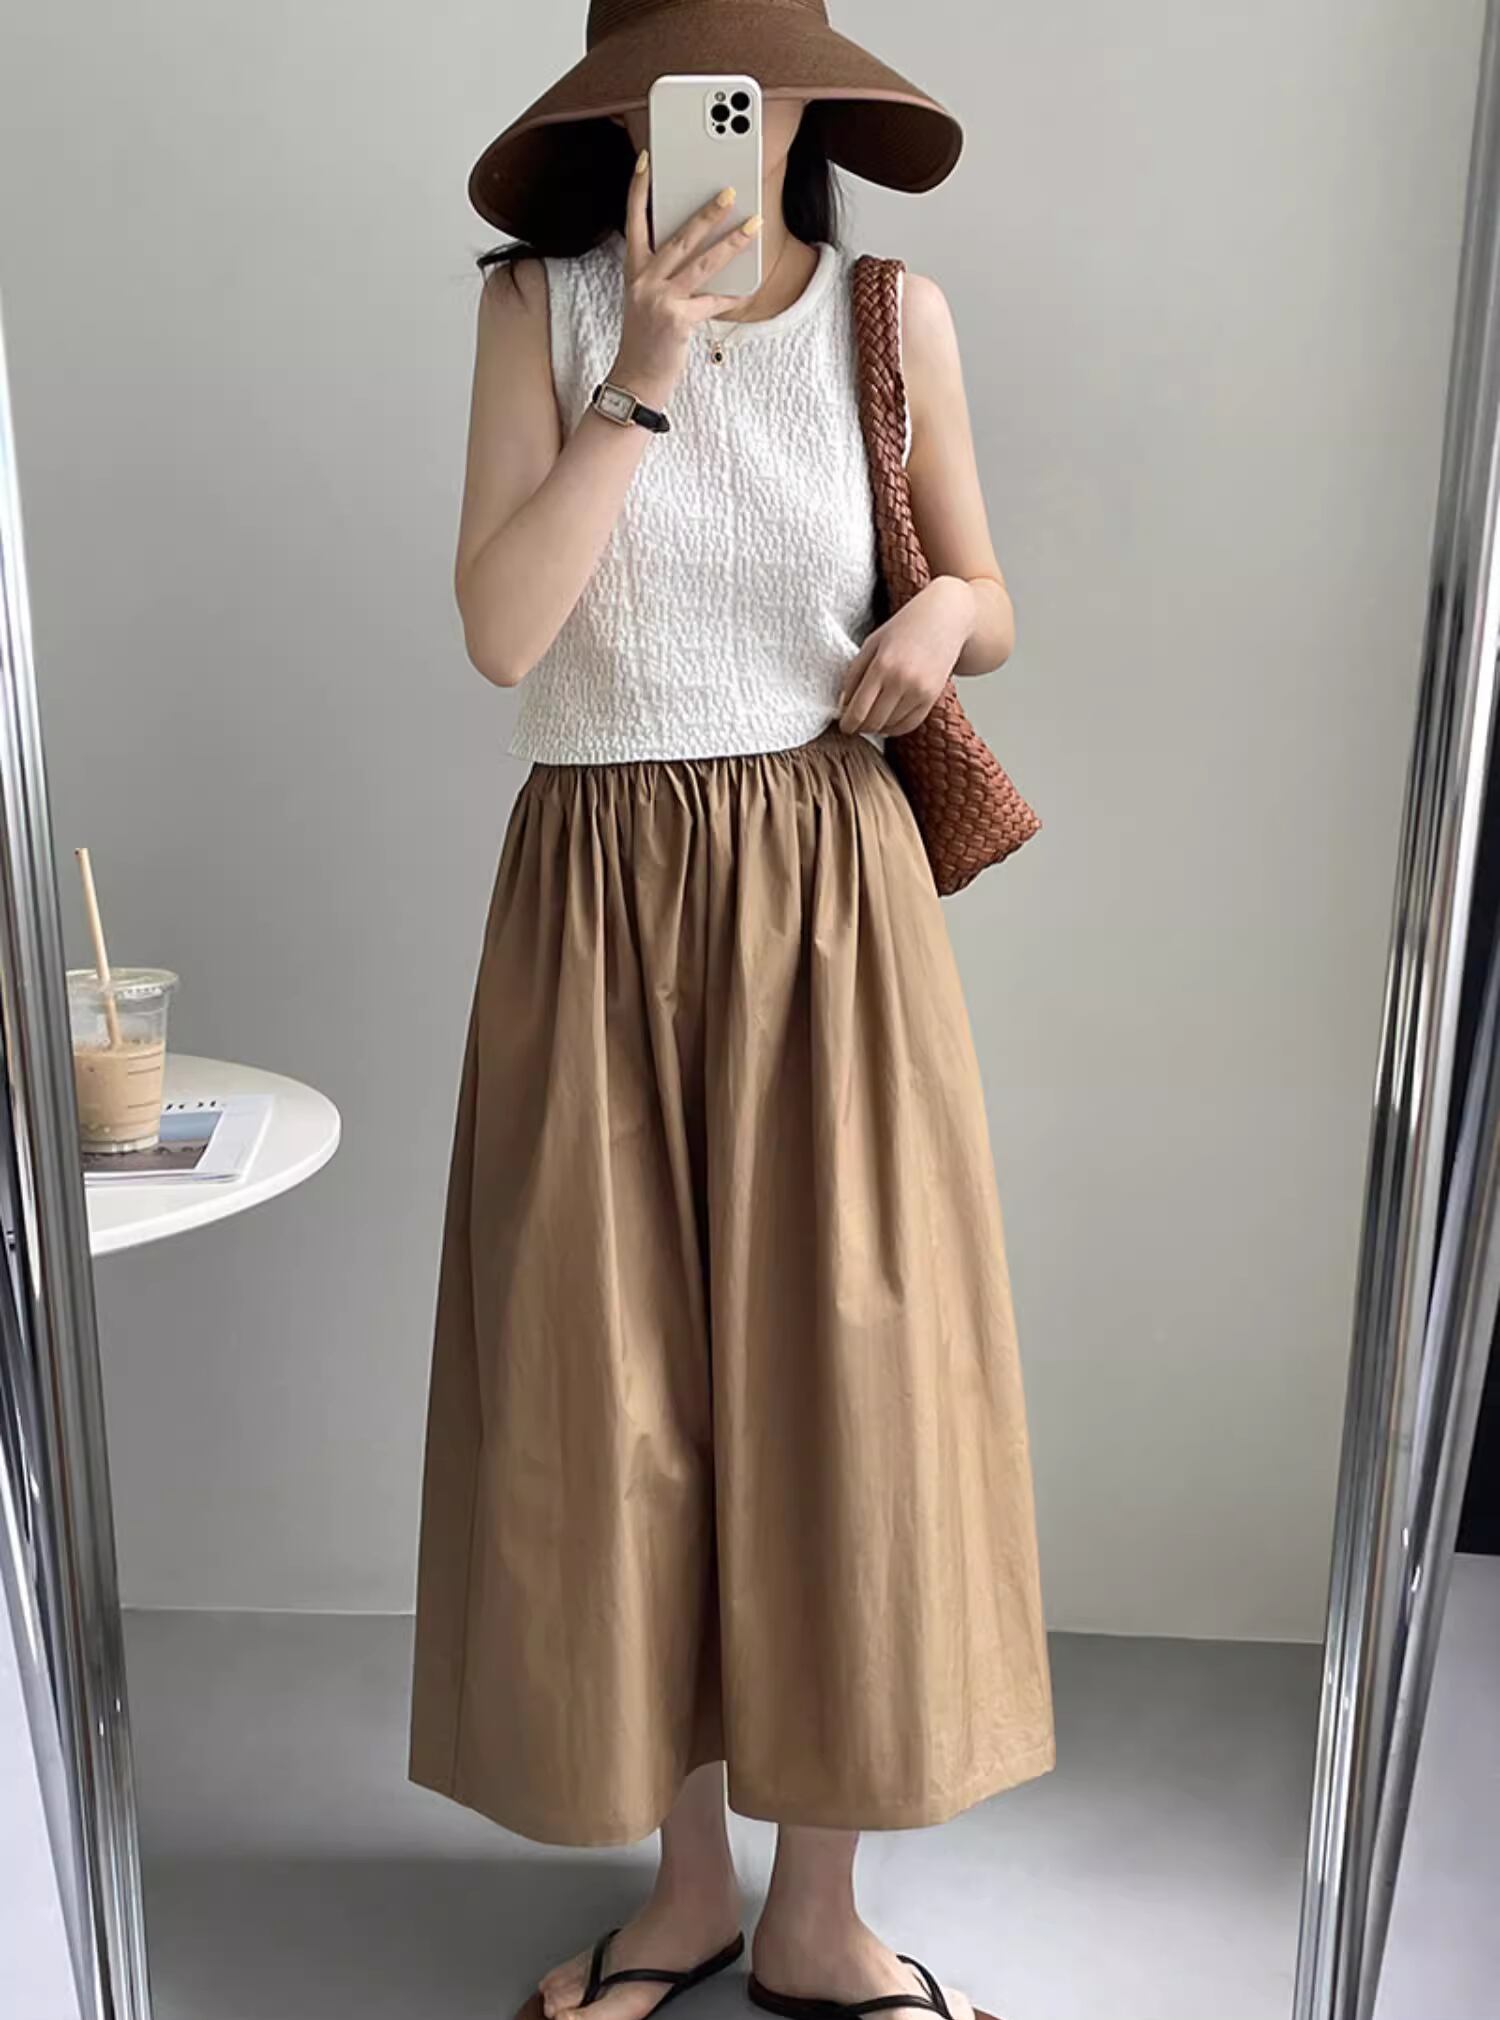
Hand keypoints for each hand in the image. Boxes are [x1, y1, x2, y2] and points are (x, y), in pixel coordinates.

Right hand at [610, 152, 762, 405]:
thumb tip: (704, 250)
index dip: (639, 189)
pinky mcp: (677, 320)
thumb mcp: (646, 298)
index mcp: (634, 269)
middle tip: (729, 191)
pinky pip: (713, 302)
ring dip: (732, 242)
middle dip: (706, 212)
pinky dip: (733, 296)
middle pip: (679, 236)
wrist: (636, 378)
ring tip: (753, 225)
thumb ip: (665, 272)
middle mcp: (644, 280)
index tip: (648, 160)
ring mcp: (660, 299)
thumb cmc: (646, 338)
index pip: (633, 220)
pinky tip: (749, 288)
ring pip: (702, 262)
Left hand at [837, 577, 977, 734]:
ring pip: (891, 726)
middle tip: (854, 724)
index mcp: (882, 665)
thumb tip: (844, 705)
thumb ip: (854, 674)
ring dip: (877, 727)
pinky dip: (895, 728)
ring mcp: (920, 691)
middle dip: (860, 727)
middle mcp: (902, 681)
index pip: (859, 709)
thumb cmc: (904, 627)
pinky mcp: (932, 697)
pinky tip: (887, 721)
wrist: (944, 618)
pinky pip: (909, 724)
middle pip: (874, 722)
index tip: (844, 726)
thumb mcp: (871, 643)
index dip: (848, 723)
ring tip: (871, 718)